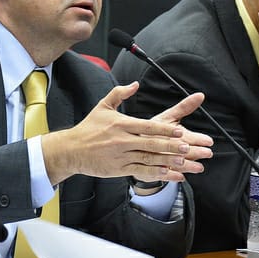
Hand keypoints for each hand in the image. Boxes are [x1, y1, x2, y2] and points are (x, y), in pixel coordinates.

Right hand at [42, 82, 212, 184]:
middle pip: (151, 144)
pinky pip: (140, 171)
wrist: (71, 149)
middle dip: (170, 146)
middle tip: (187, 147)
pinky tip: (168, 174)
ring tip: (184, 162)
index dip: (164, 129)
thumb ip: (119, 93)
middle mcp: (122, 140)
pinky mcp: (119, 169)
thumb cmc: (88, 128)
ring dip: (167, 161)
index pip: (147, 126)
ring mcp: (121, 156)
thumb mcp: (103, 106)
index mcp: (121, 124)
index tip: (179, 131)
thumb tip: (134, 84)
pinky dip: (155, 173)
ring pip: (148, 159)